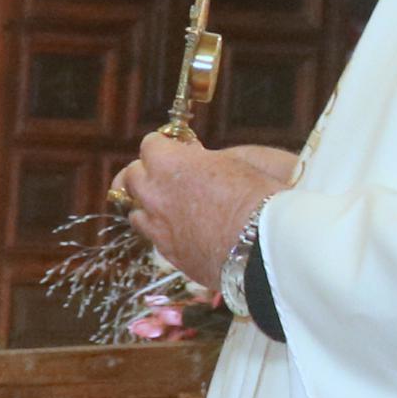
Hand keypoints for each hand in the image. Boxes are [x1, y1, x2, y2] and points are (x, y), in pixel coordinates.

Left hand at [115, 133, 296, 292]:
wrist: (265, 247)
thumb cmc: (258, 196)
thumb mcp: (234, 162)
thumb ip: (202, 159)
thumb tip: (193, 156)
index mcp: (169, 162)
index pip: (149, 144)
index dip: (164, 146)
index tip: (174, 149)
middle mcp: (153, 193)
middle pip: (131, 176)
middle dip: (146, 173)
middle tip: (166, 175)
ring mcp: (155, 225)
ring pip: (134, 210)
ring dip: (147, 204)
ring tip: (169, 206)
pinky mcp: (166, 253)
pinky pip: (151, 236)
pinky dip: (161, 230)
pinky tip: (180, 230)